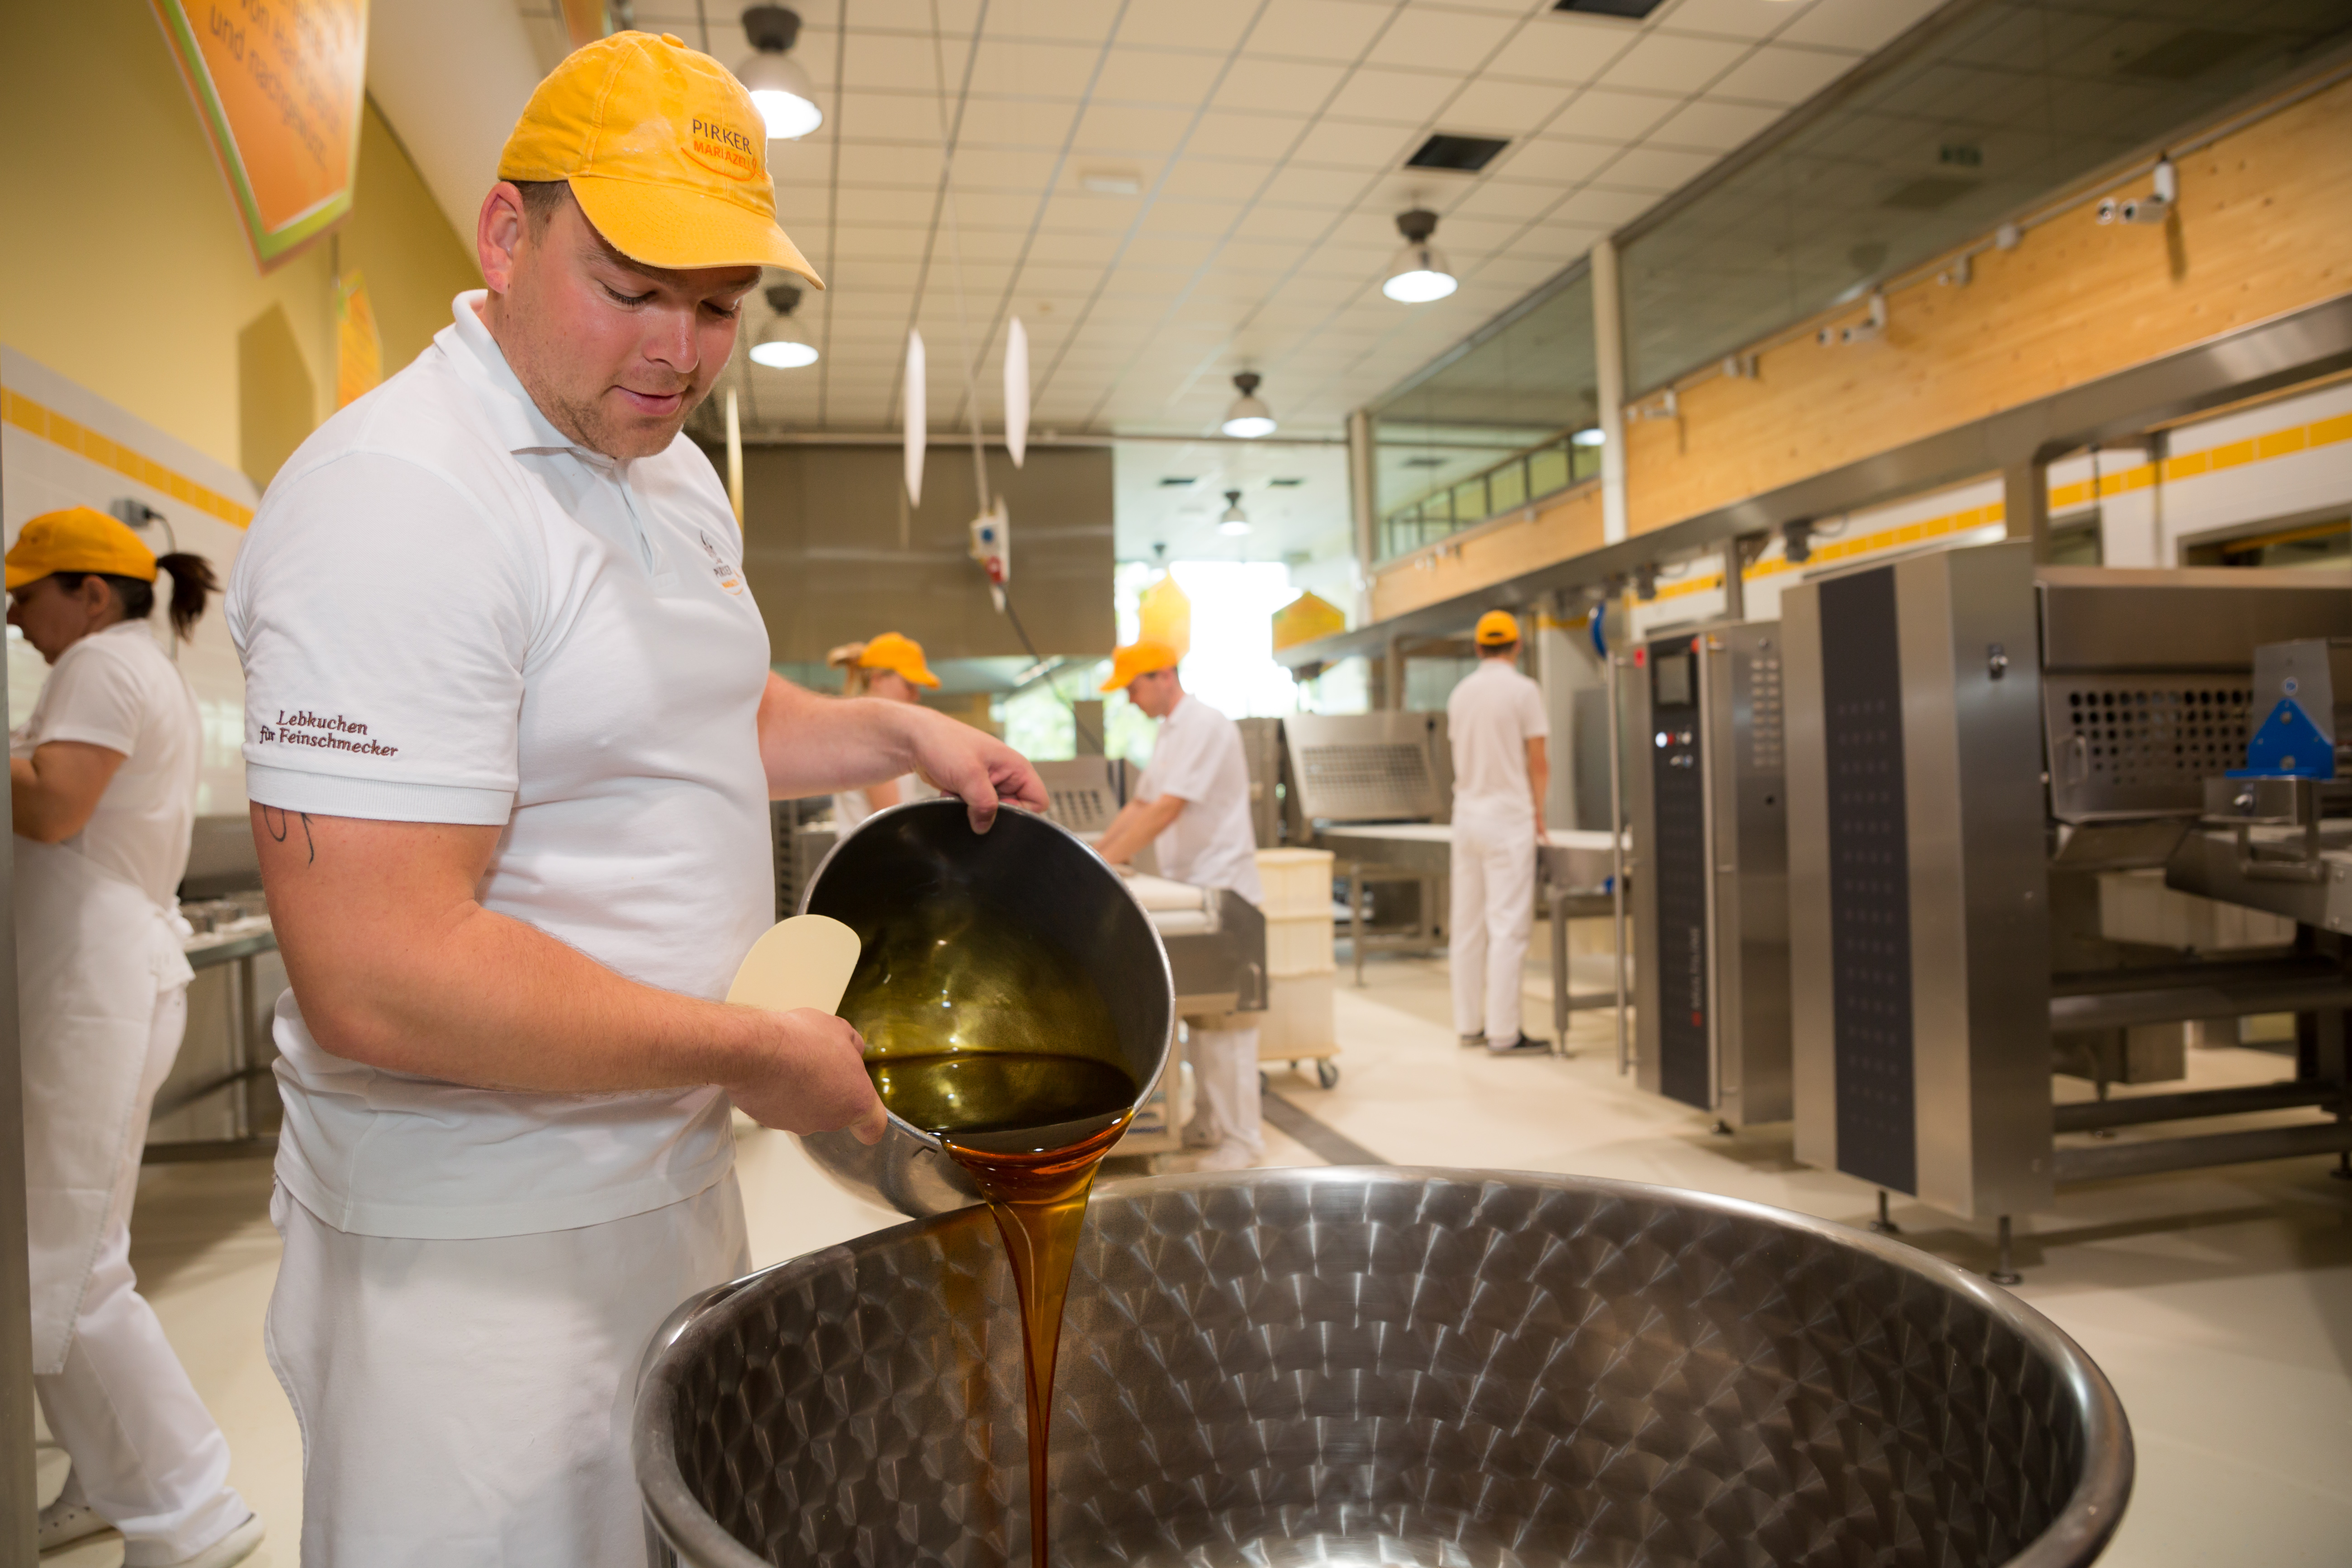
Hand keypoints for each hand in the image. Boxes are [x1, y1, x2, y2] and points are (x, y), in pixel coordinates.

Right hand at [724, 1007, 886, 1143]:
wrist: (756, 1051)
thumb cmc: (801, 1041)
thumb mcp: (839, 1029)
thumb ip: (852, 1045)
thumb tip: (852, 1050)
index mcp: (855, 1101)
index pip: (873, 1128)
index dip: (868, 1121)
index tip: (862, 1111)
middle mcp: (829, 1120)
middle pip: (836, 1111)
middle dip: (830, 1090)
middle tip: (819, 1063)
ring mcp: (798, 1123)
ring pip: (806, 1109)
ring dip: (802, 1090)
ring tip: (792, 1062)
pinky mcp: (771, 1121)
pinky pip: (780, 1107)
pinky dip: (778, 1093)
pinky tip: (774, 1071)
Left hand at [902, 706, 1048, 831]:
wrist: (914, 738)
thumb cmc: (944, 743)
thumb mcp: (969, 775)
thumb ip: (984, 804)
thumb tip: (986, 828)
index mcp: (1016, 767)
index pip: (1038, 802)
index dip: (1021, 812)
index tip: (998, 811)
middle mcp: (1006, 775)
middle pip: (1014, 809)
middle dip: (991, 812)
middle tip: (972, 804)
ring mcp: (989, 783)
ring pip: (992, 812)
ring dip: (973, 810)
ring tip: (958, 796)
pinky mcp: (972, 789)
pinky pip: (975, 809)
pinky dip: (962, 807)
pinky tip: (950, 795)